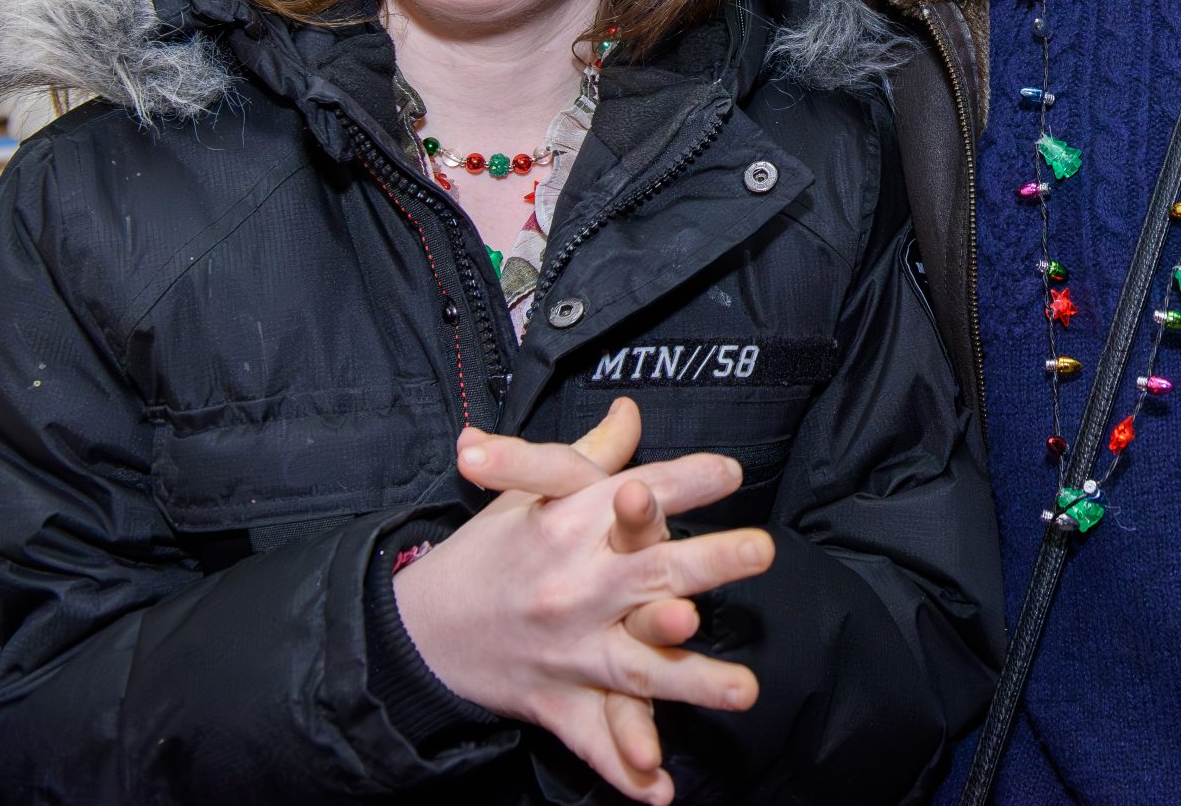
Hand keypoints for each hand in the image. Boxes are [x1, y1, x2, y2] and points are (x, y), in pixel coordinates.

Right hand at [394, 400, 769, 801]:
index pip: (634, 494)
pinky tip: (662, 790)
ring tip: (746, 689)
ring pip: (639, 668)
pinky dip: (625, 767)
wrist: (419, 631)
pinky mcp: (557, 701)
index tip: (732, 472)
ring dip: (693, 680)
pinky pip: (596, 739)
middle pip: (649, 573)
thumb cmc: (486, 553)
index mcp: (566, 526)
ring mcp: (568, 651)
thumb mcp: (528, 496)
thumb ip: (588, 457)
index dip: (684, 481)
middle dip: (708, 564)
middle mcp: (572, 587)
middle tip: (761, 551)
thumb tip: (631, 412)